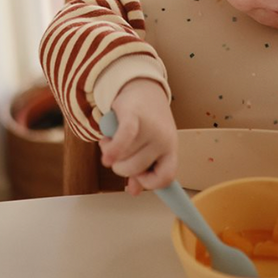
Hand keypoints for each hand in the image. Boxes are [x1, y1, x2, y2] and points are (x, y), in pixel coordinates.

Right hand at [99, 78, 177, 195]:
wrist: (143, 87)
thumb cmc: (147, 120)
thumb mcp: (150, 146)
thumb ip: (142, 168)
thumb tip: (134, 191)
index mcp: (171, 149)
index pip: (165, 178)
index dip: (148, 182)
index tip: (137, 177)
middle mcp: (164, 139)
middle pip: (135, 169)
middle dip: (120, 166)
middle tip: (117, 154)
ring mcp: (150, 128)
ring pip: (122, 157)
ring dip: (110, 151)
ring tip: (112, 139)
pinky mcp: (133, 115)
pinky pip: (123, 140)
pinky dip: (112, 150)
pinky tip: (106, 156)